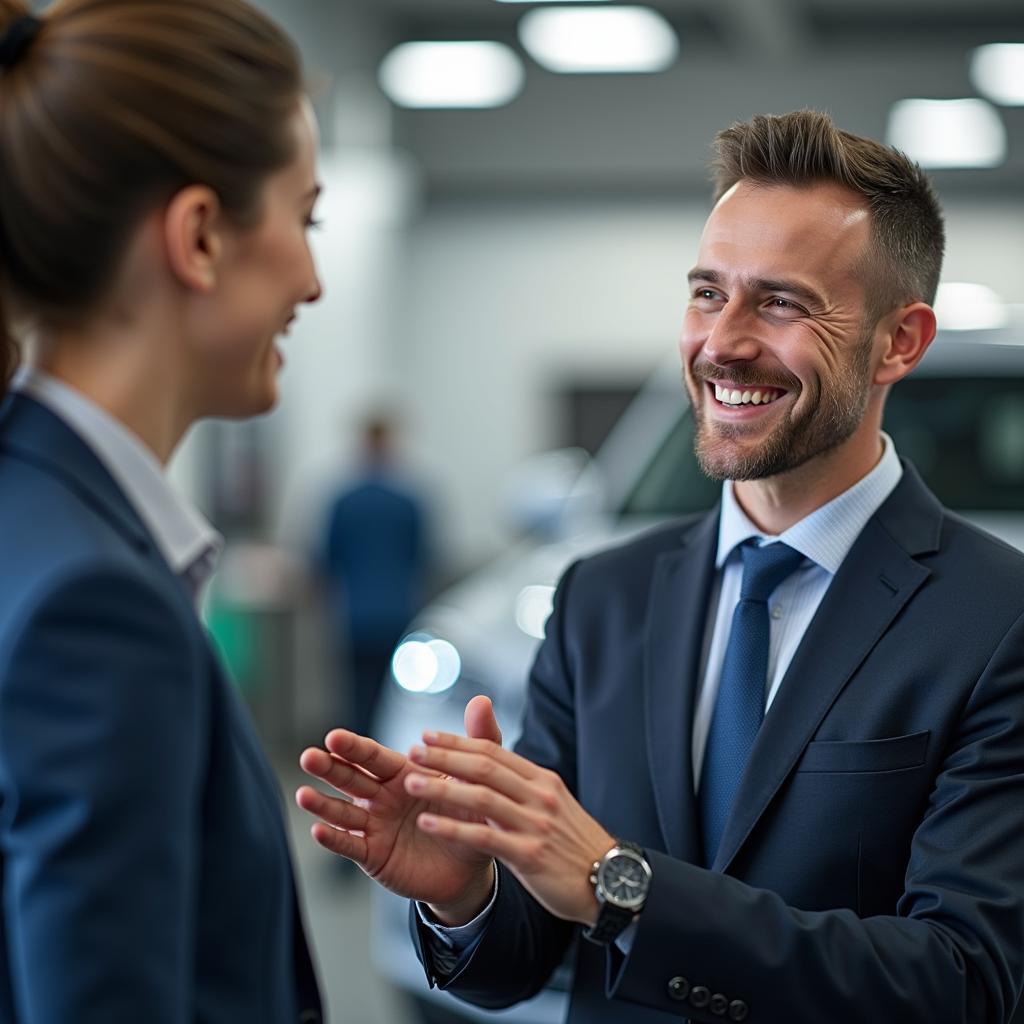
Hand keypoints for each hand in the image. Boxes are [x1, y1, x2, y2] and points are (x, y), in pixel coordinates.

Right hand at [295, 696, 500, 923]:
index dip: (354, 747)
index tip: (334, 736)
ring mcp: (375, 826)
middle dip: (329, 767)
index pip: (374, 756)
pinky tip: (318, 830)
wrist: (472, 866)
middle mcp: (382, 796)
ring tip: (302, 795)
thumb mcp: (476, 776)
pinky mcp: (374, 855)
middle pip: (350, 778)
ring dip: (322, 803)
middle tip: (309, 756)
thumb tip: (481, 700)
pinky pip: (351, 845)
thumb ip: (478, 739)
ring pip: (343, 811)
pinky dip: (334, 839)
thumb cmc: (470, 813)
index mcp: (403, 772)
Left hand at [404, 731, 613, 925]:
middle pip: (484, 766)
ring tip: (410, 782)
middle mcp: (539, 795)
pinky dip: (453, 828)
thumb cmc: (574, 845)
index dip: (458, 741)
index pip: (494, 751)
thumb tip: (482, 772)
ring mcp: (535, 824)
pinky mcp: (530, 855)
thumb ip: (519, 788)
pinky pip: (483, 838)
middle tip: (412, 750)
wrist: (611, 883)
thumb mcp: (552, 806)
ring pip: (480, 797)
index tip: (429, 735)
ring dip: (441, 787)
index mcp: (542, 780)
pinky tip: (427, 823)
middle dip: (445, 756)